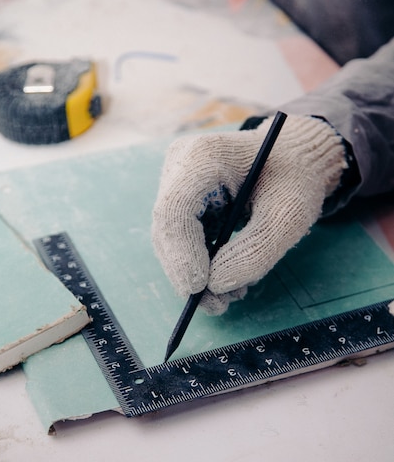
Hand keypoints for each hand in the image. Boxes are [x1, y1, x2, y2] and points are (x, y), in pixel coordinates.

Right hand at [152, 115, 345, 313]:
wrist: (295, 155)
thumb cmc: (295, 176)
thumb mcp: (289, 215)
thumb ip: (254, 251)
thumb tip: (215, 286)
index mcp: (203, 155)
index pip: (175, 209)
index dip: (182, 254)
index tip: (201, 289)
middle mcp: (179, 165)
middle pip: (166, 228)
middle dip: (188, 272)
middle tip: (217, 306)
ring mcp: (176, 182)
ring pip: (171, 239)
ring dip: (196, 273)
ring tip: (231, 296)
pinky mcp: (183, 199)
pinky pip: (182, 238)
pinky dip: (202, 263)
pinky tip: (227, 280)